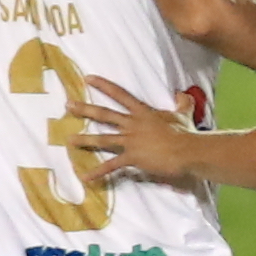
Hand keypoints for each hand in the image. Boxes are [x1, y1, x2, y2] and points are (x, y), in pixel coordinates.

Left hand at [65, 72, 211, 187]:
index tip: (88, 79)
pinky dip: (98, 172)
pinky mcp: (132, 157)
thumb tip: (182, 94)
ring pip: (103, 138)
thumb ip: (182, 103)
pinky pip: (111, 166)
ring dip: (85, 139)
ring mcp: (130, 141)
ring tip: (69, 140)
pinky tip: (85, 177)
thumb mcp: (184, 115)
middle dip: (85, 109)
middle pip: (104, 114)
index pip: (120, 95)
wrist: (187, 150)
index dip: (104, 86)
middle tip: (68, 104)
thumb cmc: (186, 132)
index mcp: (143, 112)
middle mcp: (132, 124)